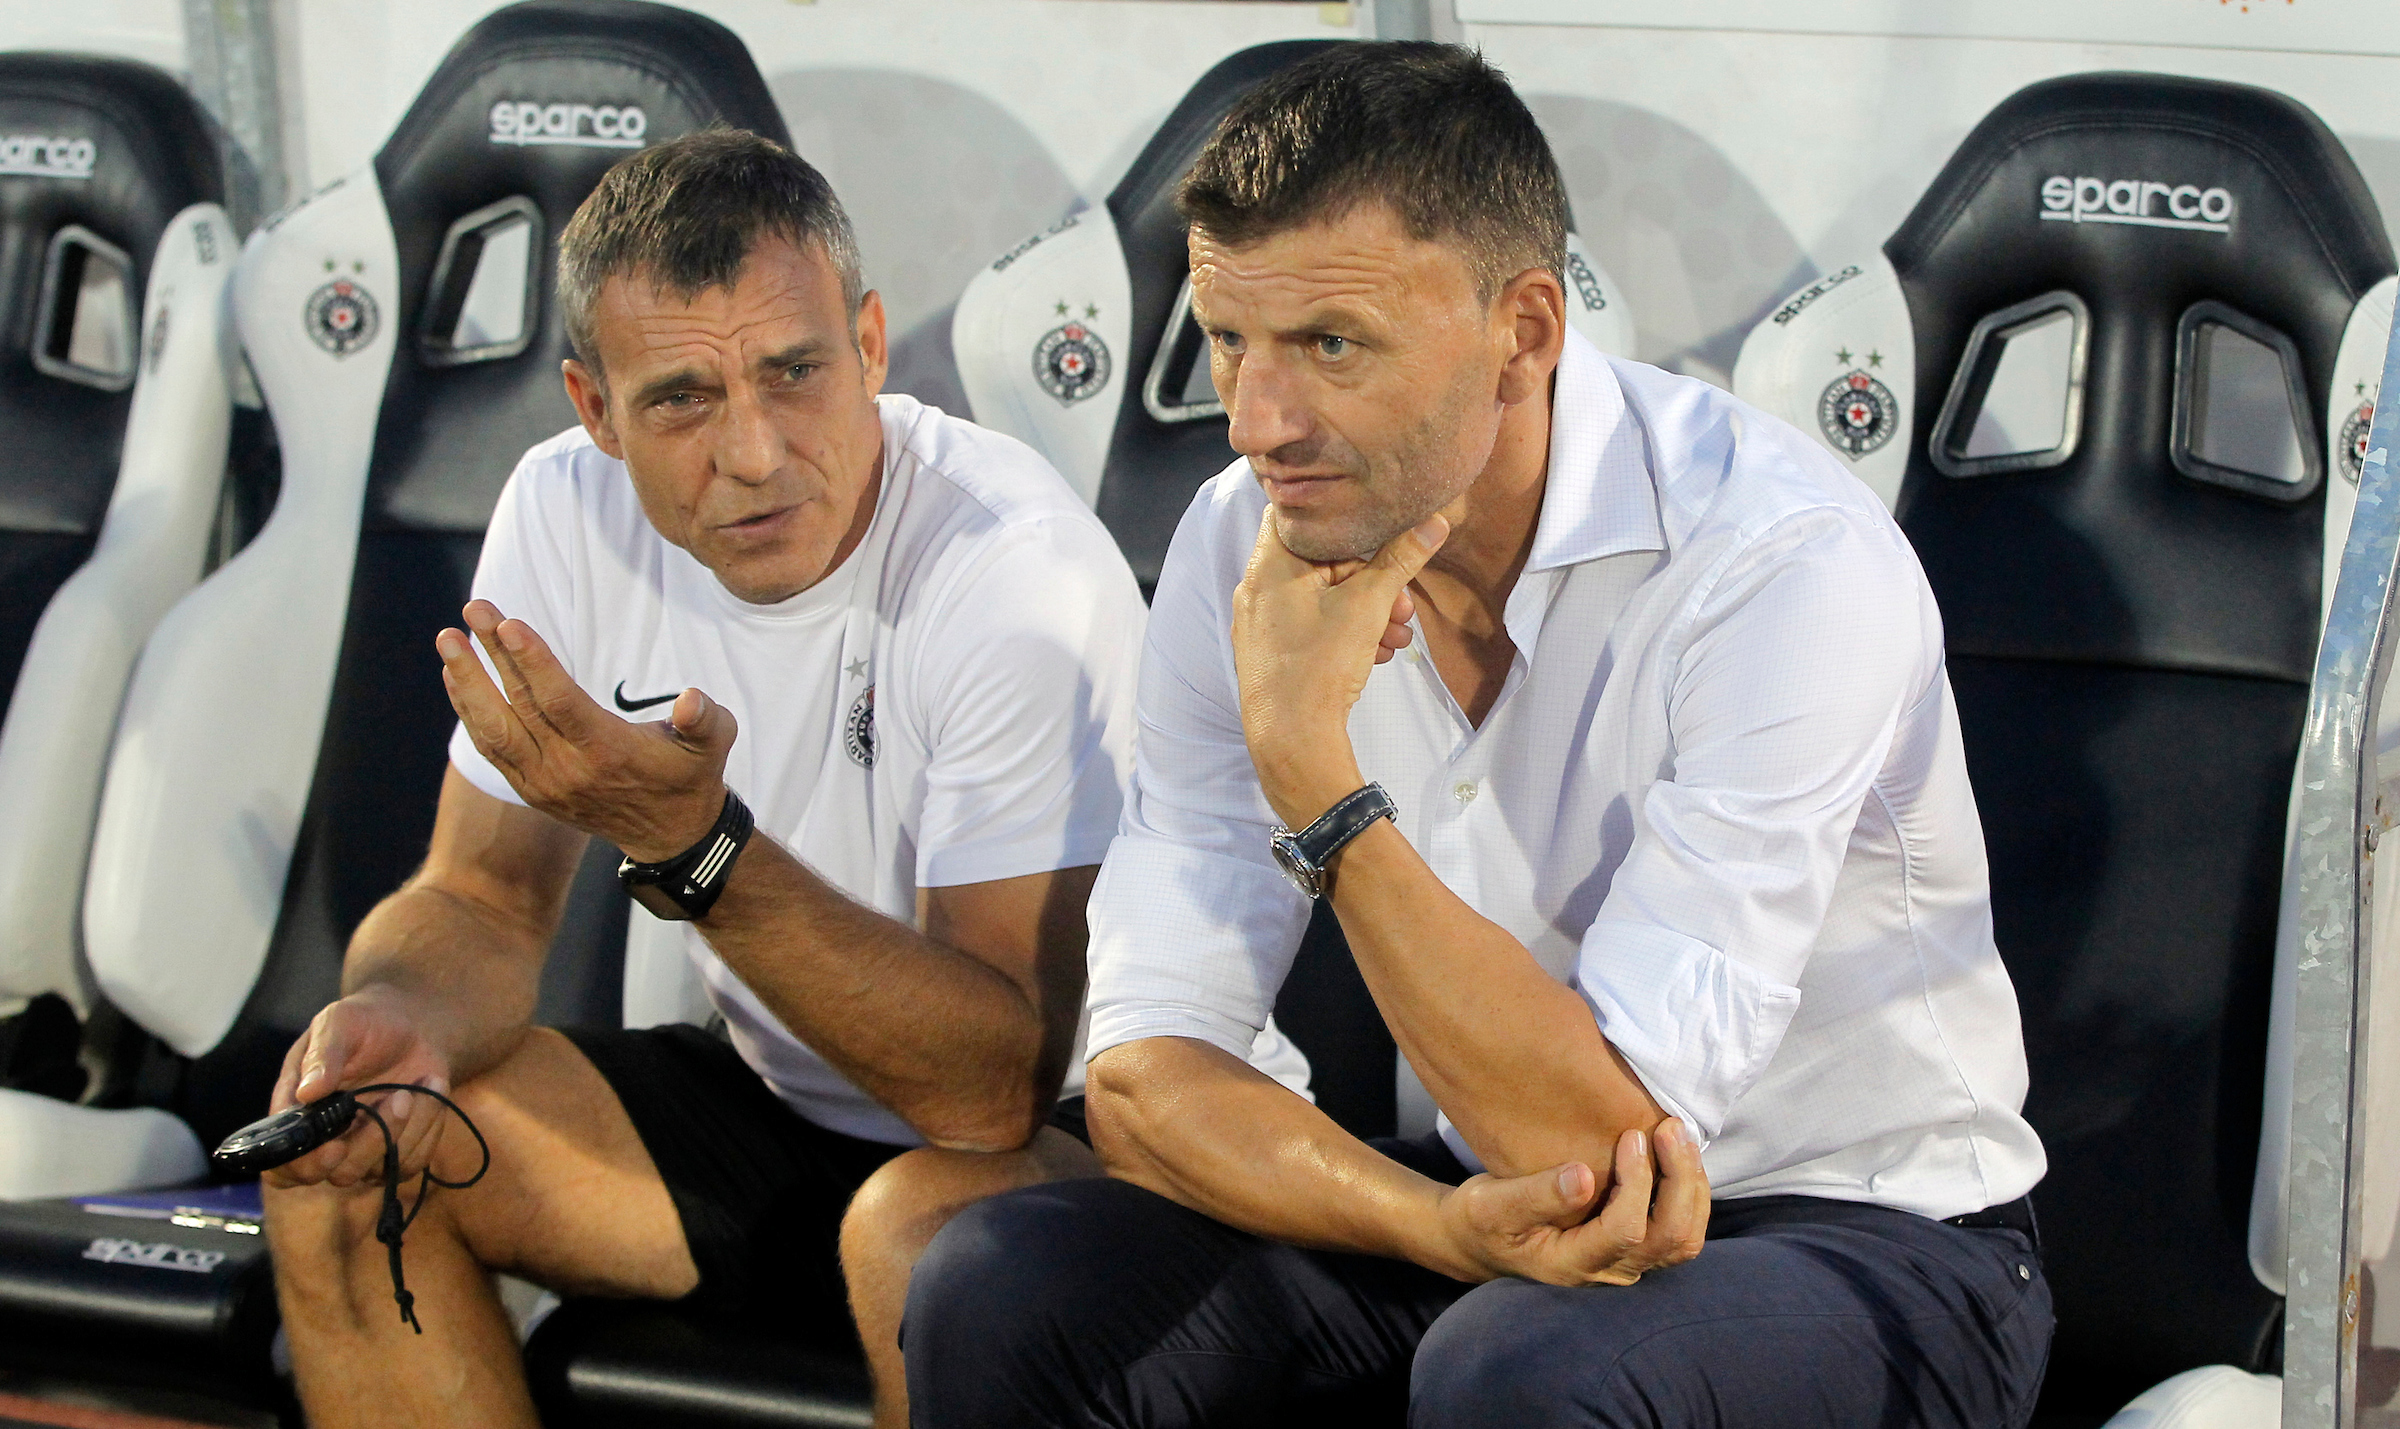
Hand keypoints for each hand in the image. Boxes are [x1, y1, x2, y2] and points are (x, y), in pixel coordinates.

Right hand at [263, 987, 452, 1190]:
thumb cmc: (362, 1024)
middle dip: (371, 1142)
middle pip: (339, 1173)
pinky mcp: (399, 1150)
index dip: (303, 1167)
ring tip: (422, 1082)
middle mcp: (326, 1142)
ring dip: (407, 1128)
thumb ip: (322, 1055)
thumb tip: (306, 1092)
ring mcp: (364, 1150)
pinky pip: (413, 1159)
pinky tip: (433, 1086)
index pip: (283, 1166)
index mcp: (296, 1116)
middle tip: (400, 1098)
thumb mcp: (339, 1024)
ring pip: (380, 1169)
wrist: (410, 1027)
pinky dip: (429, 1125)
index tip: (334, 1148)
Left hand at [439, 599, 732, 861]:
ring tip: (448, 639)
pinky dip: (470, 710)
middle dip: (493, 653)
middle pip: (519, 705)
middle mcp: (567, 770)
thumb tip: (692, 700)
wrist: (669, 835)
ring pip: (493, 728)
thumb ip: (706, 720)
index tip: (509, 623)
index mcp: (607, 751)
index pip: (559, 701)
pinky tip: (455, 676)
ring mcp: (543, 782)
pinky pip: (491, 746)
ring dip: (467, 681)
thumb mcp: (713, 745)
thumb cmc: (690, 775)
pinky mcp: (530, 789)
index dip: (532, 661)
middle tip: (475, 608)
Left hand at [1230, 509, 1447, 826]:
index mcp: (1269, 565)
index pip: (1297, 515)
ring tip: (1397, 637)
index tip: (1372, 529)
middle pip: (1321, 563)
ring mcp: (1263, 624)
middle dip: (1371, 582)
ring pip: (1323, 599)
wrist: (1293, 741)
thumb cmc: (1318, 668)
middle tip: (1402, 606)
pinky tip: (1378, 654)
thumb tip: (1432, 522)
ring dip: (1367, 613)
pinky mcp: (1273, 653)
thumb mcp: (1369, 605)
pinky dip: (1347, 634)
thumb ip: (1400, 559)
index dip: (1337, 517)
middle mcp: (1258, 590)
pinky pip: (1313, 628)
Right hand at [1429, 1117, 1708, 1285]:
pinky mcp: (1636, 1248)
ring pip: (1685, 1238)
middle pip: (1672, 1238)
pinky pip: (1681, 1228)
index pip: (1627, 1230)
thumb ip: (1537, 1195)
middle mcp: (1610, 1271)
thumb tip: (1584, 1178)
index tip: (1631, 1136)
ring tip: (1678, 1136)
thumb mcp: (1495, 1204)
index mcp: (1574, 1263)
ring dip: (1692, 1185)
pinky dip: (1688, 1191)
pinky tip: (1676, 1153)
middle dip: (1681, 1180)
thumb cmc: (1486, 1218)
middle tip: (1670, 1128)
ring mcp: (1627, 1263)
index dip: (1638, 1182)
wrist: (1484, 1240)